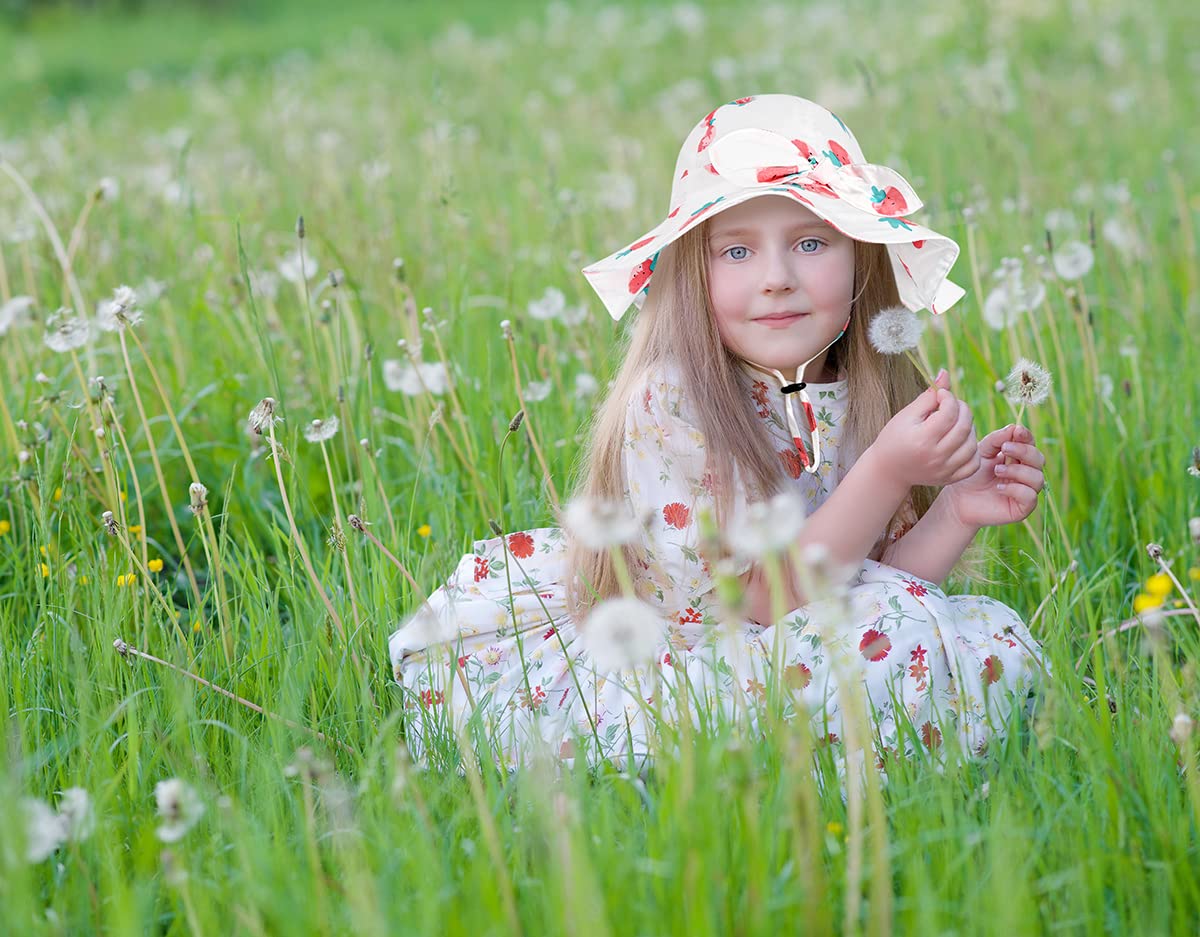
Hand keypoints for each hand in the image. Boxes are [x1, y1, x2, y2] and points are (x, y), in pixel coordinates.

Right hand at [868, 369, 979, 488]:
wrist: (888, 470)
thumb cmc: (894, 438)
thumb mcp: (907, 415)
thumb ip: (928, 396)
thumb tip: (945, 373)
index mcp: (922, 439)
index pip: (949, 413)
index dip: (948, 398)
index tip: (941, 395)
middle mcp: (935, 457)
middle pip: (964, 427)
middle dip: (962, 409)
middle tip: (952, 405)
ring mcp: (944, 470)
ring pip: (972, 444)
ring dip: (969, 428)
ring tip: (956, 423)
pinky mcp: (949, 478)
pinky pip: (973, 463)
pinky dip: (972, 449)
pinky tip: (961, 441)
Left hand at [943, 423, 1045, 528]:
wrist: (958, 501)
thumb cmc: (971, 476)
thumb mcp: (982, 453)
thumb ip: (996, 440)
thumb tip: (1014, 427)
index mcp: (1018, 459)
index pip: (1031, 445)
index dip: (1027, 437)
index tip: (1017, 431)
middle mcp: (1026, 475)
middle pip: (1039, 459)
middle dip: (1023, 451)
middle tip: (1004, 449)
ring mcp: (1026, 492)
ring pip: (1038, 478)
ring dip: (1017, 471)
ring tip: (997, 470)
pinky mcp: (1022, 509)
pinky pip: (1030, 496)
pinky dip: (1015, 489)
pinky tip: (998, 487)